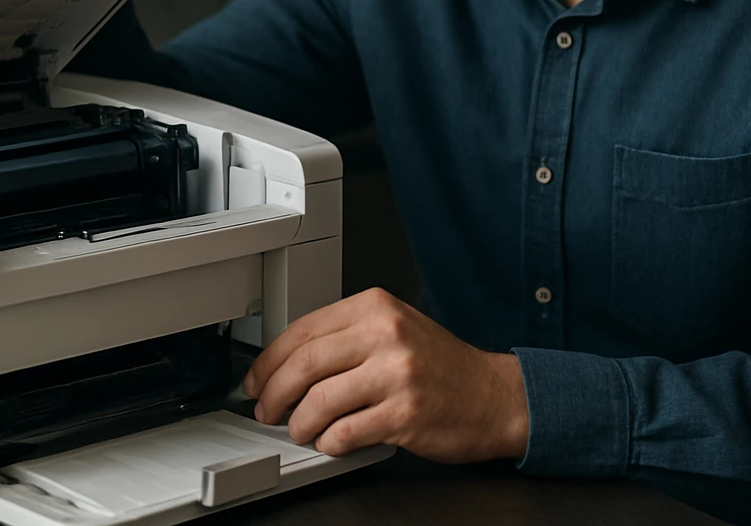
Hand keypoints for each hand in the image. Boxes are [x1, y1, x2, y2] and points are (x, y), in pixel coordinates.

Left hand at [242, 287, 528, 462]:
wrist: (494, 396)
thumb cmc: (441, 368)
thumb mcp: (394, 331)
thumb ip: (346, 338)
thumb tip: (287, 363)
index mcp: (375, 308)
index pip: (302, 330)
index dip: (268, 360)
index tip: (256, 379)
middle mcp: (385, 334)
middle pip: (303, 364)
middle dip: (273, 394)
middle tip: (266, 410)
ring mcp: (396, 374)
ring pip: (318, 401)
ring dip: (299, 424)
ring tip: (302, 430)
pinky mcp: (404, 414)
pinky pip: (344, 432)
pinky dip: (329, 442)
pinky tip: (332, 441)